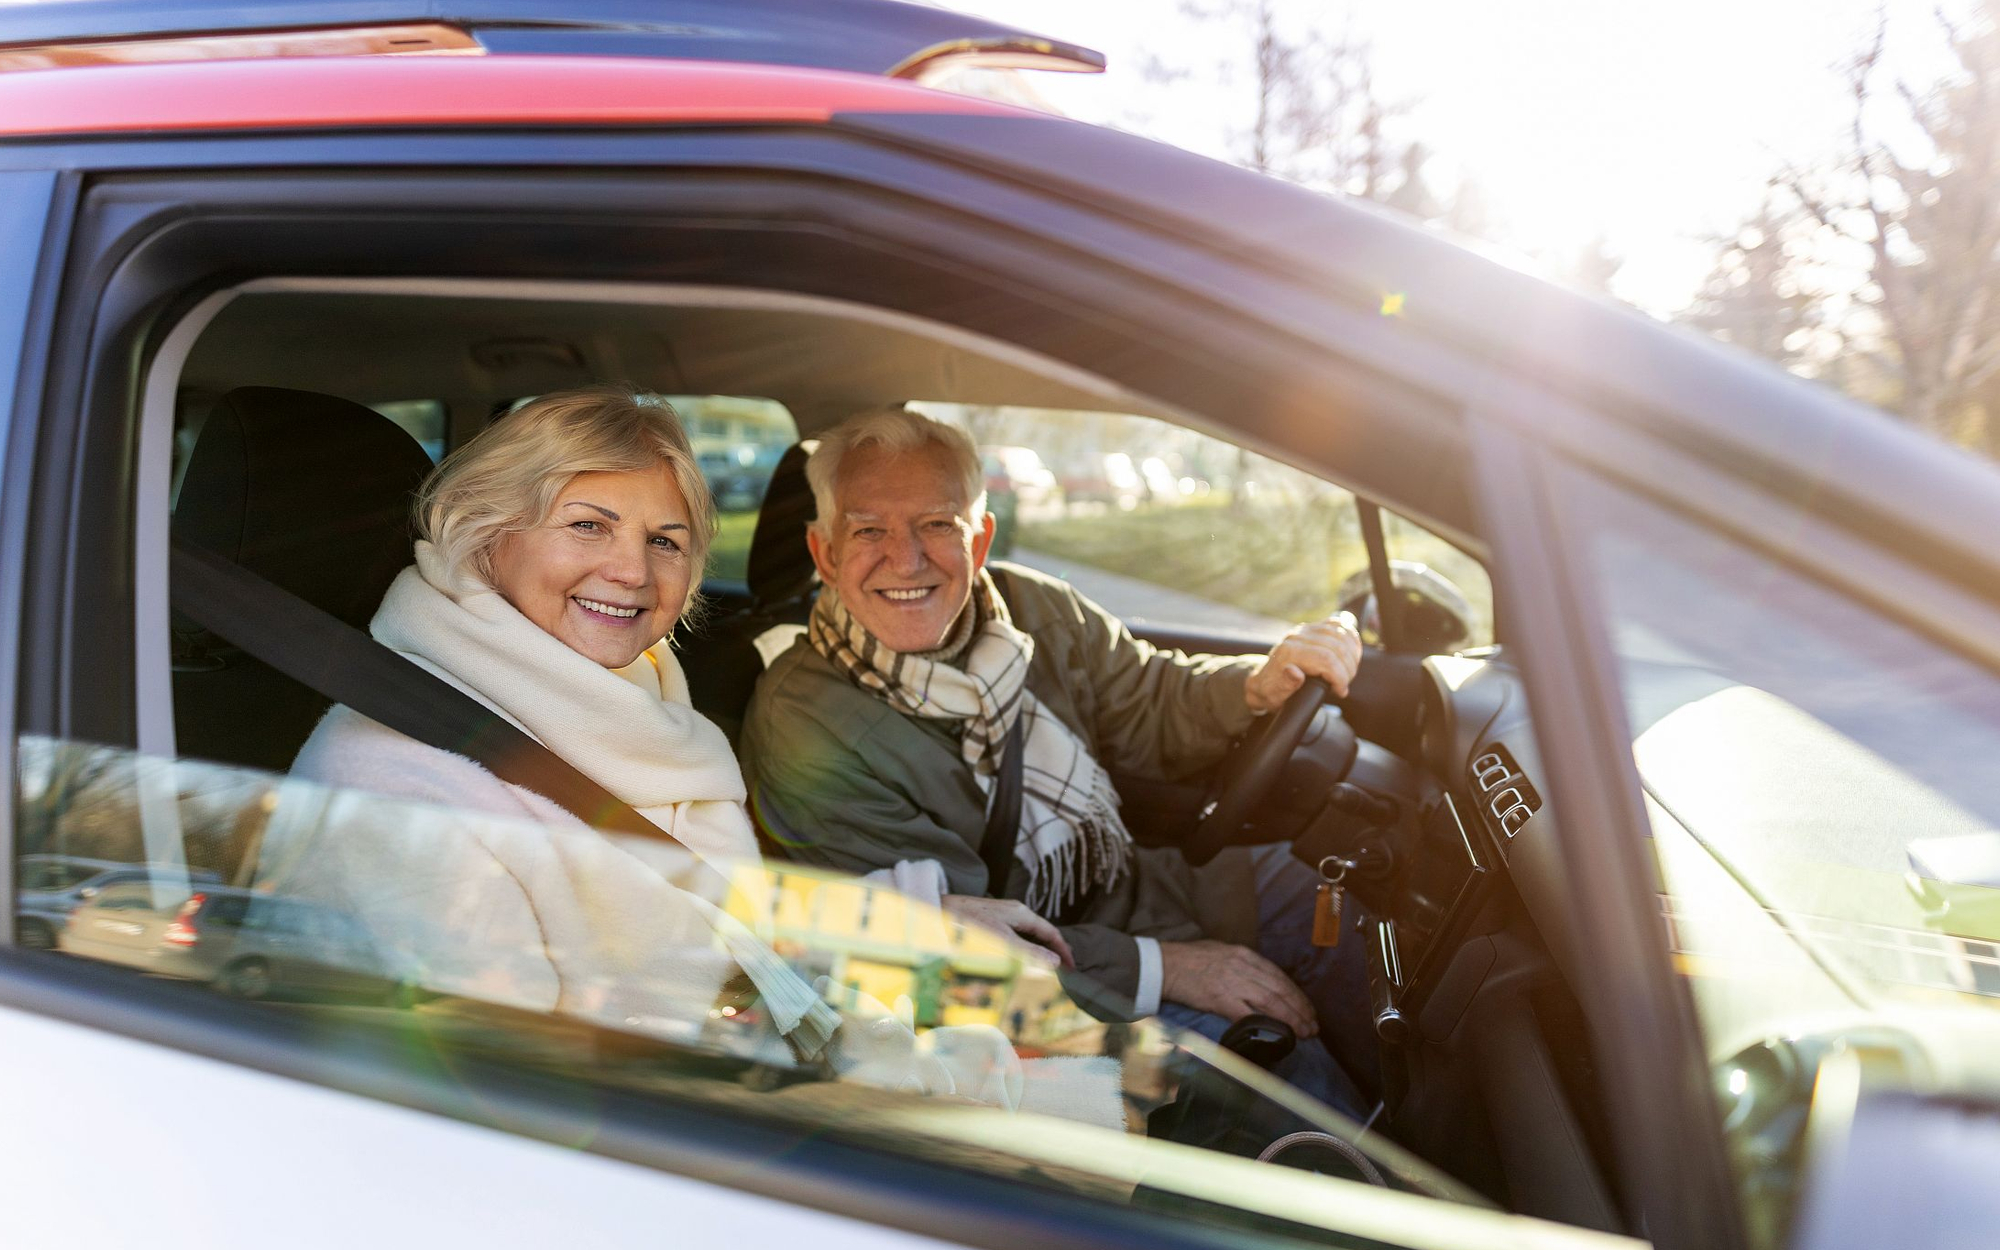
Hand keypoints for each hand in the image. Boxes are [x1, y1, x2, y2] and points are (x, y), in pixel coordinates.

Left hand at [942, 895, 1074, 968]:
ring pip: (1030, 933)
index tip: (1071, 967)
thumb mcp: (1003, 941)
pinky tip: (1022, 956)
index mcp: (1023, 914)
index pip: (1052, 933)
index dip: (1064, 950)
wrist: (941, 910)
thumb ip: (1029, 952)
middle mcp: (1017, 911)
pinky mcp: (994, 918)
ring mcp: (1005, 913)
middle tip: (1063, 969)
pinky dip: (1027, 945)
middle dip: (1054, 950)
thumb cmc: (970, 924)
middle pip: (1043, 931)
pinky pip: (1019, 933)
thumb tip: (1055, 962)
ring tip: (1046, 966)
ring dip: (1040, 948)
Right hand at [1159, 939, 1317, 1038]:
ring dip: (1291, 1019)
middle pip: (1280, 989)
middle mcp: (1243, 966)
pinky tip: (1278, 1034)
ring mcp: (1233, 982)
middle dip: (1300, 1009)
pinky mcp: (1220, 998)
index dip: (1296, 994)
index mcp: (1244, 955)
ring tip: (1303, 1033)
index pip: (1278, 976)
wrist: (1162, 964)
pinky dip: (1266, 1024)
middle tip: (1313, 1026)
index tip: (1307, 1009)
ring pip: (1271, 1001)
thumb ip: (1240, 964)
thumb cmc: (1187, 959)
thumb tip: (1257, 982)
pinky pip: (1249, 1013)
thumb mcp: (1220, 952)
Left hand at [1244, 610, 1361, 712]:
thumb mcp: (1274, 696)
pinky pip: (1337, 624)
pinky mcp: (1312, 628)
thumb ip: (1285, 685)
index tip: (1341, 691)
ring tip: (1348, 672)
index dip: (1340, 676)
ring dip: (1351, 655)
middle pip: (1337, 647)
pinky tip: (1352, 651)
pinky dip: (1349, 636)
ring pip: (1340, 635)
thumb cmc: (1271, 692)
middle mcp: (1297, 637)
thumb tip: (1294, 672)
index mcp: (1289, 653)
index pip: (1326, 660)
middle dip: (1348, 668)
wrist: (1262, 682)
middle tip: (1344, 684)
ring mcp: (1305, 630)